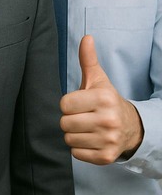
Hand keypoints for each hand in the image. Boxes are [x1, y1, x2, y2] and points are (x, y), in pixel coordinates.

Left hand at [60, 35, 142, 163]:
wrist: (129, 126)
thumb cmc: (106, 101)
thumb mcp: (98, 80)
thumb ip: (88, 60)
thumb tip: (86, 38)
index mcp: (104, 98)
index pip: (64, 104)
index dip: (69, 104)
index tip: (80, 104)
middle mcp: (108, 120)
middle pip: (65, 123)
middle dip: (70, 120)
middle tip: (83, 117)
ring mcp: (108, 140)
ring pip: (69, 140)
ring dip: (74, 135)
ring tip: (87, 128)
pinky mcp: (106, 157)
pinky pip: (76, 154)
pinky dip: (80, 149)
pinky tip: (91, 140)